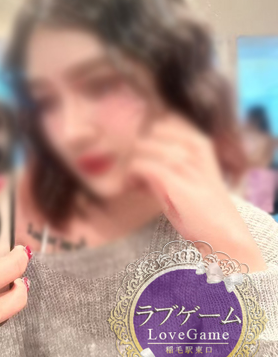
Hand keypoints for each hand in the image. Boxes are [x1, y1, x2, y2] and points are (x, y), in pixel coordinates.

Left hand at [128, 113, 266, 270]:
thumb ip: (172, 164)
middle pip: (152, 132)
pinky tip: (132, 187)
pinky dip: (132, 176)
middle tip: (136, 173)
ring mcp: (184, 165)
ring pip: (144, 147)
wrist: (224, 235)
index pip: (167, 121)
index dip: (151, 138)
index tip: (148, 159)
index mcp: (200, 145)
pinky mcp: (173, 182)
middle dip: (139, 150)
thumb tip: (139, 160)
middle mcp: (193, 150)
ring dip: (133, 163)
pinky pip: (142, 166)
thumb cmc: (205, 211)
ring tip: (133, 182)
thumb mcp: (194, 178)